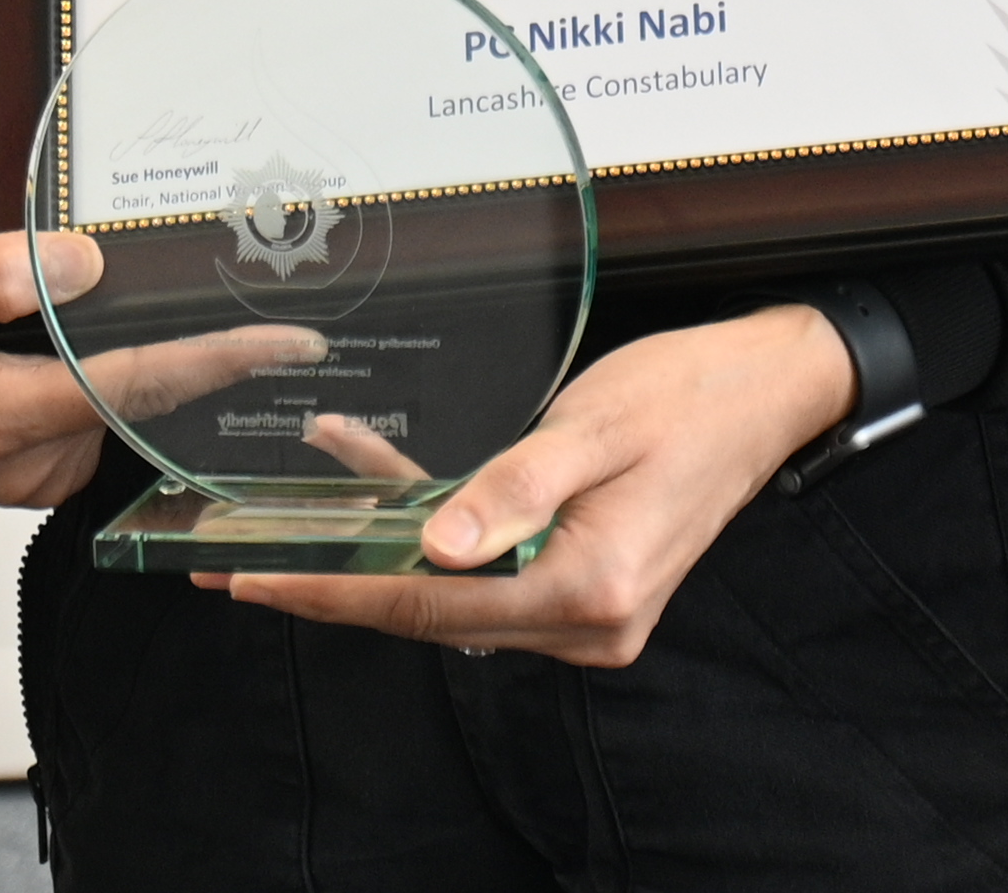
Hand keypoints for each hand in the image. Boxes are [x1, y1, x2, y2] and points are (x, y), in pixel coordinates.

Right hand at [0, 223, 315, 512]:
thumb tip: (80, 271)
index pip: (120, 388)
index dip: (206, 362)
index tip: (283, 344)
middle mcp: (13, 463)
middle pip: (133, 408)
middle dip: (206, 368)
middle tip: (286, 325)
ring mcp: (23, 471)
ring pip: (120, 418)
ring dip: (166, 374)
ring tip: (217, 321)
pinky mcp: (30, 463)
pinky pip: (100, 422)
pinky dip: (129, 384)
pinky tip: (145, 344)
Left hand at [206, 302, 856, 669]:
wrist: (766, 388)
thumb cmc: (690, 394)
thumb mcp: (592, 427)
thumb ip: (510, 488)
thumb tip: (431, 548)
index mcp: (591, 588)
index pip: (432, 604)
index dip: (336, 590)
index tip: (259, 580)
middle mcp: (590, 619)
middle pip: (432, 612)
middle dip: (336, 584)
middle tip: (241, 566)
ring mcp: (590, 611)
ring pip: (452, 593)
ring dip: (379, 553)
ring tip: (294, 521)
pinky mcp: (585, 584)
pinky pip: (487, 568)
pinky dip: (433, 531)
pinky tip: (383, 475)